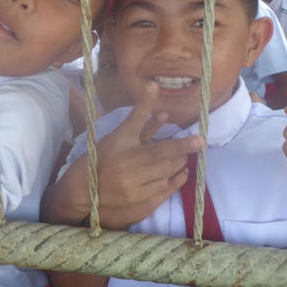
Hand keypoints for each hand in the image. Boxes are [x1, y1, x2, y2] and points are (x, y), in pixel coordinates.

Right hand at [94, 81, 203, 228]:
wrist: (86, 184)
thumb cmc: (105, 153)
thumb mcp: (123, 131)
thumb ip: (141, 111)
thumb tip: (153, 85)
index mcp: (130, 150)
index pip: (163, 148)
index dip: (183, 145)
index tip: (201, 140)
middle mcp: (134, 169)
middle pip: (167, 163)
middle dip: (180, 154)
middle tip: (190, 147)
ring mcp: (136, 186)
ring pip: (165, 176)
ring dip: (176, 167)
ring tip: (180, 160)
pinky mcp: (137, 201)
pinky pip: (162, 191)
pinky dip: (172, 182)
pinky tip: (177, 175)